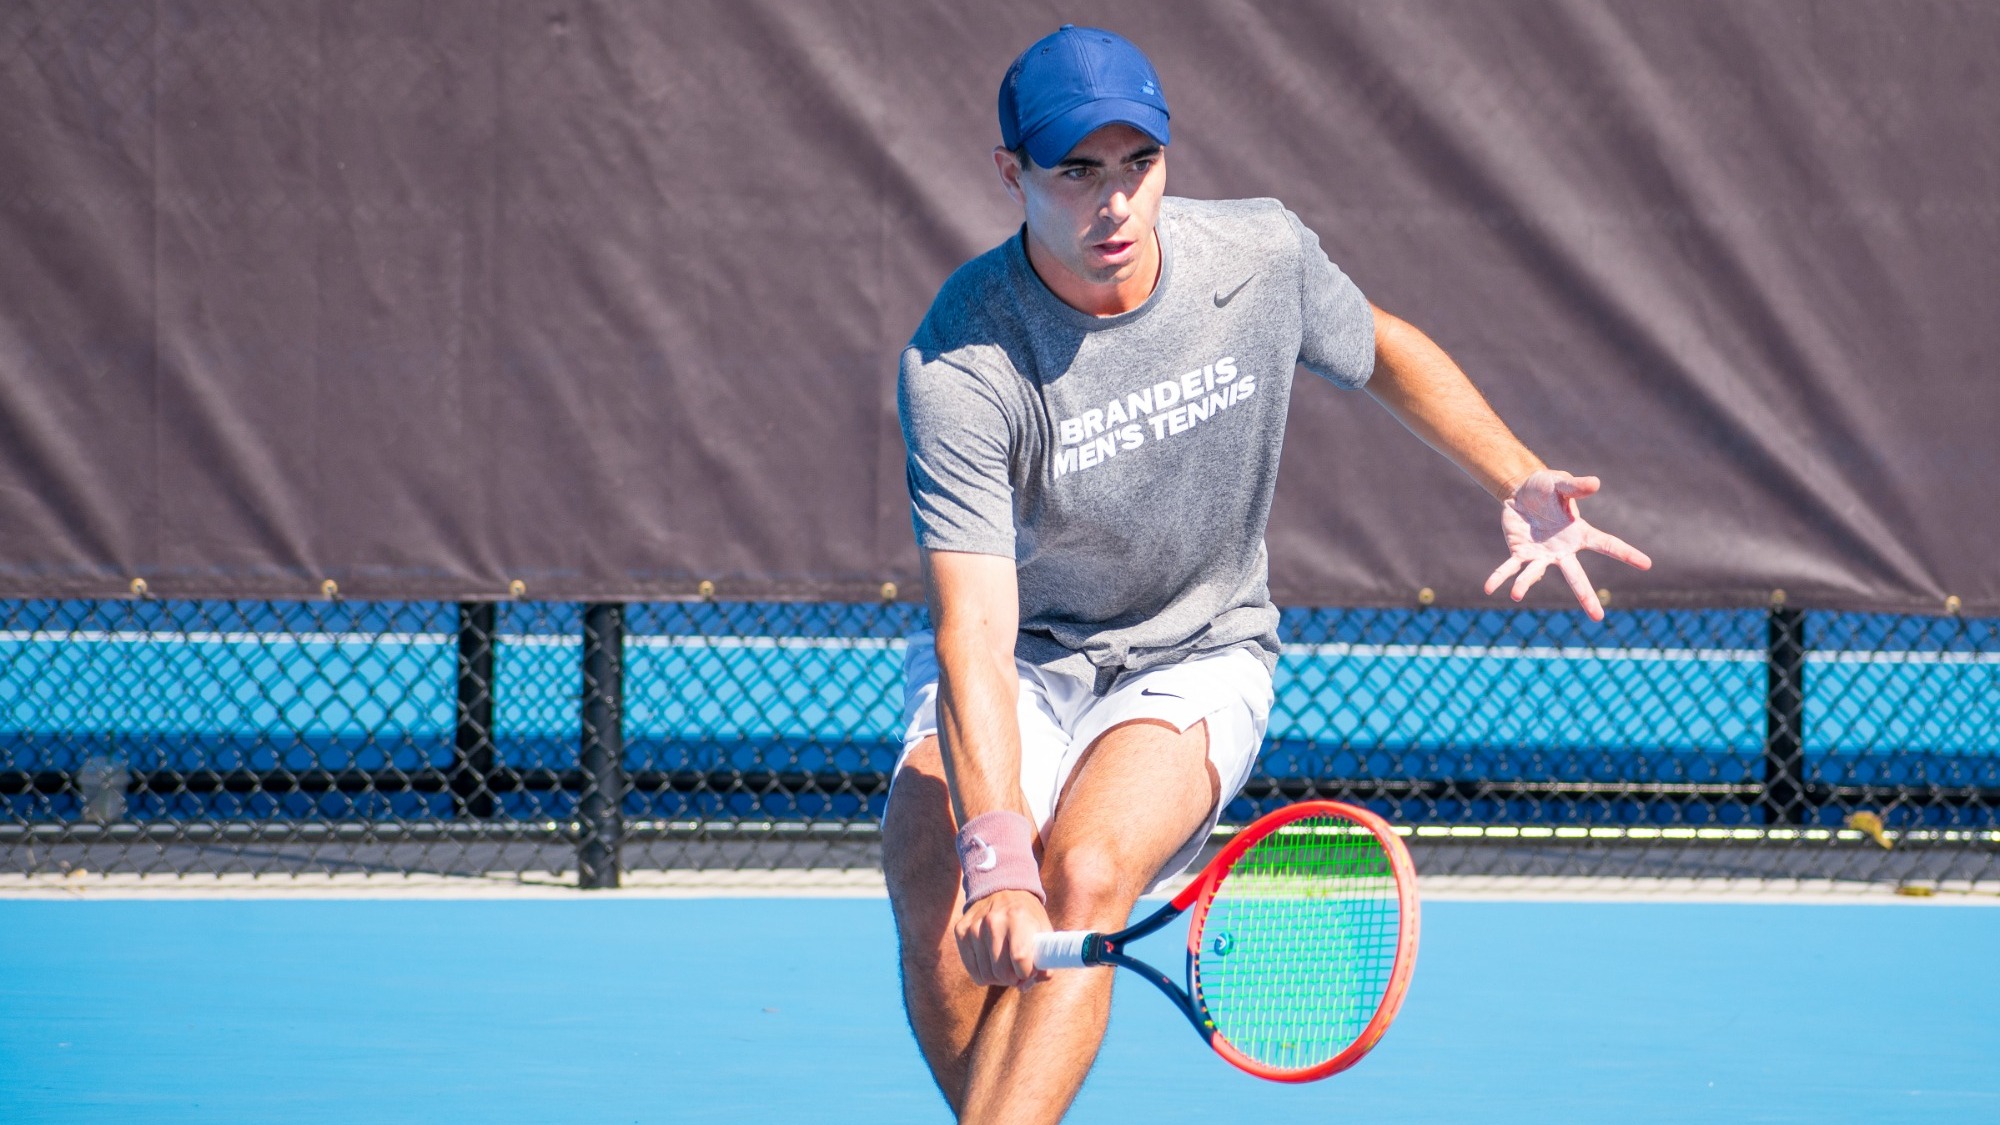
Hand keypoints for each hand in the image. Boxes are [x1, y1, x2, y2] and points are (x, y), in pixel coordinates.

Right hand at [955, 889, 1052, 988]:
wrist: (1003, 890)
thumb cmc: (1027, 917)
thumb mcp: (1043, 932)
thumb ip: (1044, 960)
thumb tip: (1026, 985)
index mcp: (1018, 918)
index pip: (1020, 958)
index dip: (1027, 973)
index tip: (1029, 970)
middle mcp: (993, 921)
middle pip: (1001, 971)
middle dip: (1013, 979)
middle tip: (1017, 971)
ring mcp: (974, 926)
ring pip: (986, 975)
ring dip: (998, 978)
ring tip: (1005, 965)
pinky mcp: (961, 931)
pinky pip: (973, 970)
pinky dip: (984, 973)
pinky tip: (991, 960)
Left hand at [1484, 469, 1651, 620]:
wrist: (1520, 491)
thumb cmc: (1546, 487)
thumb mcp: (1560, 483)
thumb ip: (1576, 486)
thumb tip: (1595, 483)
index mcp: (1580, 534)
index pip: (1608, 545)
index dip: (1626, 554)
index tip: (1647, 564)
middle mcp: (1562, 550)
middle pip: (1576, 576)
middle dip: (1586, 597)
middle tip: (1598, 618)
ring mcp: (1540, 555)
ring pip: (1535, 575)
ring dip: (1525, 584)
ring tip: (1516, 595)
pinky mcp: (1520, 553)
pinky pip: (1509, 568)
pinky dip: (1499, 577)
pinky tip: (1490, 589)